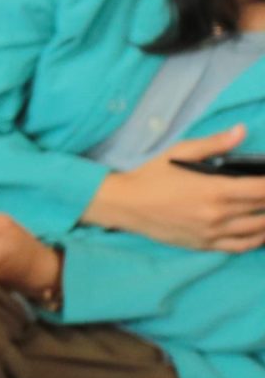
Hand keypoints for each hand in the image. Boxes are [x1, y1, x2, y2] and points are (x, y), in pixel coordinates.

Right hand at [83, 124, 264, 251]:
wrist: (125, 204)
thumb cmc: (152, 175)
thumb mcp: (180, 152)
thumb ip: (215, 143)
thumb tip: (242, 131)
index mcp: (214, 189)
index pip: (260, 189)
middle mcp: (218, 214)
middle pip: (262, 208)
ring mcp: (212, 232)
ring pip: (257, 230)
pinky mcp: (205, 244)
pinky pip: (241, 246)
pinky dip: (257, 240)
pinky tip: (262, 232)